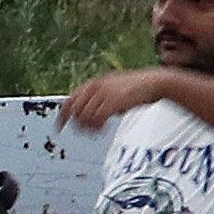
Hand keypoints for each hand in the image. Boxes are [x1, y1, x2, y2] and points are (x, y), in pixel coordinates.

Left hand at [56, 69, 171, 129]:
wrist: (155, 82)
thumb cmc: (135, 89)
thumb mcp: (113, 90)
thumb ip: (99, 98)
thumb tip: (86, 114)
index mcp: (94, 83)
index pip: (70, 100)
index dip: (62, 115)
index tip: (58, 128)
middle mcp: (96, 87)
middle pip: (76, 111)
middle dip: (79, 124)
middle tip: (90, 131)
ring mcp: (104, 94)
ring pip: (85, 117)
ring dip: (89, 127)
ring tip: (99, 130)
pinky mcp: (114, 102)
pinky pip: (96, 119)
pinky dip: (97, 127)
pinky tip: (103, 129)